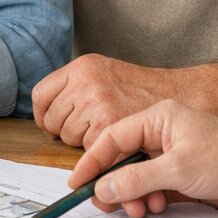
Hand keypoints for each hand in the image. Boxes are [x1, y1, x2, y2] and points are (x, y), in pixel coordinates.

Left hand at [33, 53, 178, 147]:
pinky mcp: (107, 125)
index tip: (49, 124)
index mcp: (82, 67)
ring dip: (81, 141)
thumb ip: (76, 86)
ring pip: (67, 136)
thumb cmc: (141, 88)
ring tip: (104, 131)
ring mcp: (96, 103)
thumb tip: (45, 110)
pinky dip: (98, 150)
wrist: (177, 93)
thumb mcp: (104, 72)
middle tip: (84, 130)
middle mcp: (86, 83)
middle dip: (63, 130)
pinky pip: (86, 148)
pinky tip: (114, 139)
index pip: (40, 94)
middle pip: (51, 118)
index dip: (42, 114)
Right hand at [66, 100, 217, 217]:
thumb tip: (102, 189)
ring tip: (141, 209)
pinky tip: (155, 208)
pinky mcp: (181, 175)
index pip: (112, 137)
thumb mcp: (177, 169)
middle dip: (114, 184)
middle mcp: (162, 134)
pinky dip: (148, 200)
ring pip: (136, 177)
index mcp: (158, 118)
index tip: (77, 183)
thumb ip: (135, 179)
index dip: (92, 161)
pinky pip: (152, 188)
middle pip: (122, 159)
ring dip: (133, 196)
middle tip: (108, 206)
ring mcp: (171, 155)